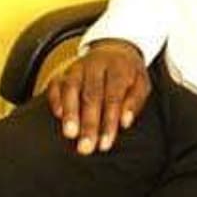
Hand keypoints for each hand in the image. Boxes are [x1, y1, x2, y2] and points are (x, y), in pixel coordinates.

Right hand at [47, 39, 149, 154]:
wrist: (116, 49)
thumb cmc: (128, 73)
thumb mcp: (141, 83)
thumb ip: (135, 101)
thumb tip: (125, 121)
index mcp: (119, 67)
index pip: (114, 96)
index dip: (109, 121)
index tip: (105, 143)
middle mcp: (97, 65)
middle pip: (92, 94)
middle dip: (88, 123)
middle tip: (86, 147)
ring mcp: (79, 66)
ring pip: (72, 88)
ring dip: (70, 112)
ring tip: (70, 134)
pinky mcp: (65, 71)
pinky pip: (56, 83)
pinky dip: (55, 98)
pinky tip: (58, 115)